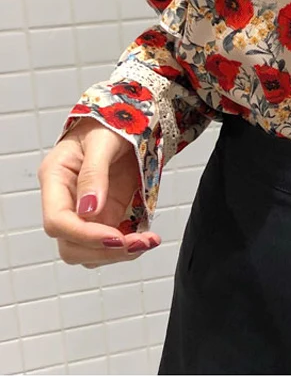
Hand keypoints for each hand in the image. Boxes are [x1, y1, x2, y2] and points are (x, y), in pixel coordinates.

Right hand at [38, 117, 161, 266]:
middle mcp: (66, 201)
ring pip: (90, 251)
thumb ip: (94, 173)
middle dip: (104, 251)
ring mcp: (86, 212)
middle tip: (139, 243)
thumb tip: (88, 210)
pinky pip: (111, 243)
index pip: (57, 222)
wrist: (126, 121)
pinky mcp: (106, 216)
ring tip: (148, 241)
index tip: (116, 237)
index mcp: (56, 178)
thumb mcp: (103, 140)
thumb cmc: (109, 123)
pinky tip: (148, 238)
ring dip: (118, 254)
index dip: (85, 235)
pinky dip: (129, 247)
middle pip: (71, 245)